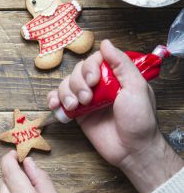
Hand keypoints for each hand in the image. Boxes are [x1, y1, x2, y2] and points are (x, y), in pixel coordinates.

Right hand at [48, 39, 182, 192]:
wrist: (131, 149)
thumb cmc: (139, 120)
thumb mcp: (136, 87)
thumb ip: (121, 64)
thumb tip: (106, 43)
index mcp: (115, 76)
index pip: (95, 60)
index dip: (89, 67)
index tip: (94, 80)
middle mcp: (99, 85)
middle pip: (77, 72)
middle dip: (78, 83)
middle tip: (87, 98)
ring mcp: (87, 99)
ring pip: (66, 85)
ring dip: (66, 94)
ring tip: (75, 106)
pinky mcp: (77, 114)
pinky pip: (59, 101)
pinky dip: (54, 100)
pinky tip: (55, 105)